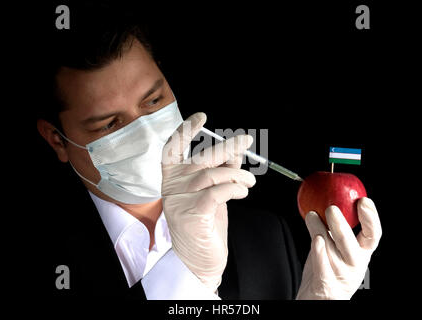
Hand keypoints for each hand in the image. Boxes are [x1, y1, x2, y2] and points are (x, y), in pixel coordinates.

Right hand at [161, 112, 255, 292]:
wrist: (197, 260)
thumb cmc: (204, 225)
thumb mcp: (212, 192)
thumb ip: (220, 171)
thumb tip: (235, 150)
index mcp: (173, 179)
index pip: (172, 148)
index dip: (185, 130)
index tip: (201, 117)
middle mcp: (173, 187)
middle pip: (201, 158)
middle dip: (227, 147)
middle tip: (246, 141)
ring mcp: (181, 200)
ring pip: (214, 175)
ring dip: (239, 176)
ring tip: (249, 182)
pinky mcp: (194, 214)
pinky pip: (219, 191)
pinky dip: (235, 188)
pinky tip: (242, 191)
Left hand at [296, 197, 381, 299]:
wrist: (319, 296)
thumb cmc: (328, 267)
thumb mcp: (338, 247)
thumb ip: (336, 228)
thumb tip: (329, 198)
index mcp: (362, 252)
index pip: (373, 235)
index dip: (371, 218)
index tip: (364, 201)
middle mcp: (354, 264)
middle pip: (351, 243)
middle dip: (341, 223)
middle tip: (331, 207)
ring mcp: (340, 274)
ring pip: (330, 249)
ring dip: (319, 229)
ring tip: (311, 215)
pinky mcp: (325, 283)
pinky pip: (322, 265)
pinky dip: (318, 252)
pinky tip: (315, 239)